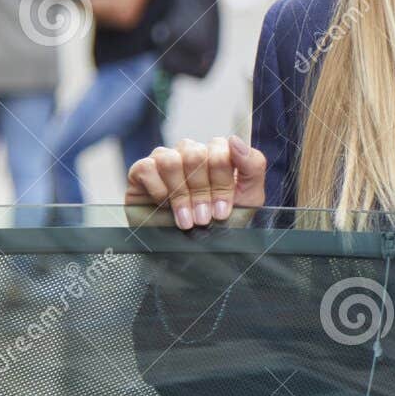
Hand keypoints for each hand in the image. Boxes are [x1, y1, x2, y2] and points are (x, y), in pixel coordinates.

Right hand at [125, 135, 266, 228]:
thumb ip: (253, 166)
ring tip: (186, 220)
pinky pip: (147, 168)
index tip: (222, 211)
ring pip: (171, 160)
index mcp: (218, 154)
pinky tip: (164, 208)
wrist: (191, 254)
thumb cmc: (222, 223)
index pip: (220, 148)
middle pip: (196, 155)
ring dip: (180, 194)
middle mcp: (192, 152)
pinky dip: (158, 192)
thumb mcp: (249, 198)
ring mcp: (166, 159)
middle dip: (201, 192)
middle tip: (203, 219)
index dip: (222, 181)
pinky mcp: (141, 171)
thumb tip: (236, 141)